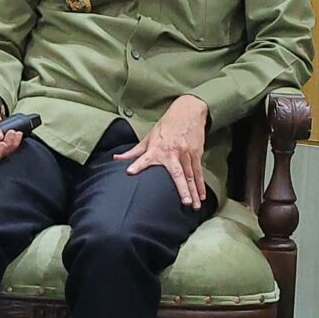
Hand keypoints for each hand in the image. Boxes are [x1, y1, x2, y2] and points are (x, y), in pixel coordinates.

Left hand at [122, 95, 209, 209]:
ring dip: (193, 191)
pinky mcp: (196, 153)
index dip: (137, 164)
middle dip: (182, 188)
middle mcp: (172, 152)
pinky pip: (198, 172)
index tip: (130, 171)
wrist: (188, 111)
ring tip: (194, 206)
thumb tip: (116, 159)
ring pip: (190, 176)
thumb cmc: (166, 125)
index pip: (144, 158)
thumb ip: (135, 151)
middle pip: (178, 173)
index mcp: (157, 148)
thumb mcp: (149, 136)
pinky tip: (202, 196)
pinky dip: (200, 185)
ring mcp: (186, 154)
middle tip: (184, 202)